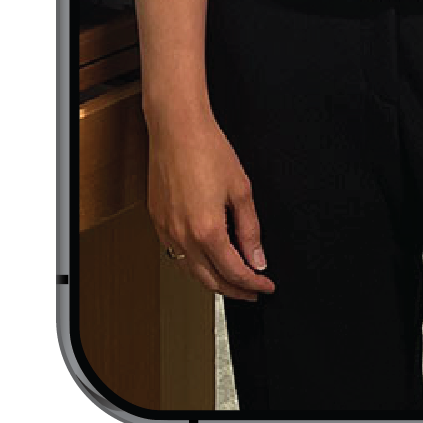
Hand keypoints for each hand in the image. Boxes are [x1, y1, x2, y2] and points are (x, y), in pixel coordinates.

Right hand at [146, 103, 274, 301]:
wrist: (177, 130)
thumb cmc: (209, 151)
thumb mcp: (241, 191)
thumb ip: (250, 229)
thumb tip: (257, 257)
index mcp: (206, 229)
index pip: (233, 271)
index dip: (252, 283)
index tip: (266, 287)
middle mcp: (181, 235)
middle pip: (208, 278)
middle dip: (233, 290)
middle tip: (252, 292)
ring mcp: (165, 229)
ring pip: (189, 269)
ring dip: (212, 280)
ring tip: (233, 281)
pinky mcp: (156, 221)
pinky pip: (175, 253)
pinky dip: (193, 264)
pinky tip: (206, 259)